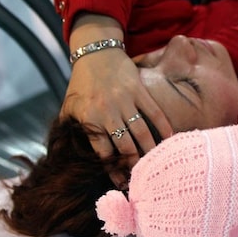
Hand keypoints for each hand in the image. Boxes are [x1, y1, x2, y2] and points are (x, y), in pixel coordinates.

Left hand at [61, 15, 172, 172]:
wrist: (95, 54)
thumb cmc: (81, 84)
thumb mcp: (69, 108)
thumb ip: (70, 131)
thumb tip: (67, 157)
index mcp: (89, 118)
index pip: (103, 151)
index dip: (113, 169)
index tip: (121, 183)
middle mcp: (107, 111)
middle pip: (125, 145)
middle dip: (134, 164)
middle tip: (142, 178)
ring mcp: (125, 100)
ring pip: (141, 131)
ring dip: (149, 149)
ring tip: (155, 163)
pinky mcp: (139, 90)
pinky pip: (154, 112)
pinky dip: (163, 126)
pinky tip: (169, 138)